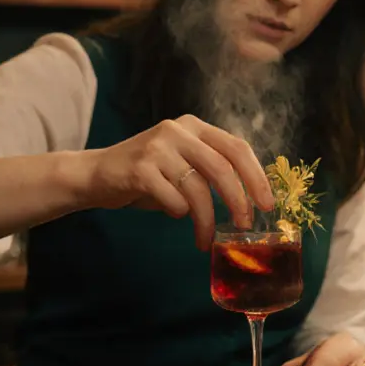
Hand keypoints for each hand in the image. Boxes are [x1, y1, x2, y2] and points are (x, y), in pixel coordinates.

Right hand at [87, 115, 275, 249]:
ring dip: (206, 220)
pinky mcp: (140, 168)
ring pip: (198, 190)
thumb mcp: (183, 163)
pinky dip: (178, 213)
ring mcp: (157, 147)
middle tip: (244, 226)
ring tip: (204, 238)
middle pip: (222, 168)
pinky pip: (173, 200)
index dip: (256, 176)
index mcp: (194, 127)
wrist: (97, 174)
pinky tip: (173, 214)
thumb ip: (211, 171)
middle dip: (238, 201)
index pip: (237, 147)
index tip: (267, 204)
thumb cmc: (148, 175)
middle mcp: (178, 131)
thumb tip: (251, 199)